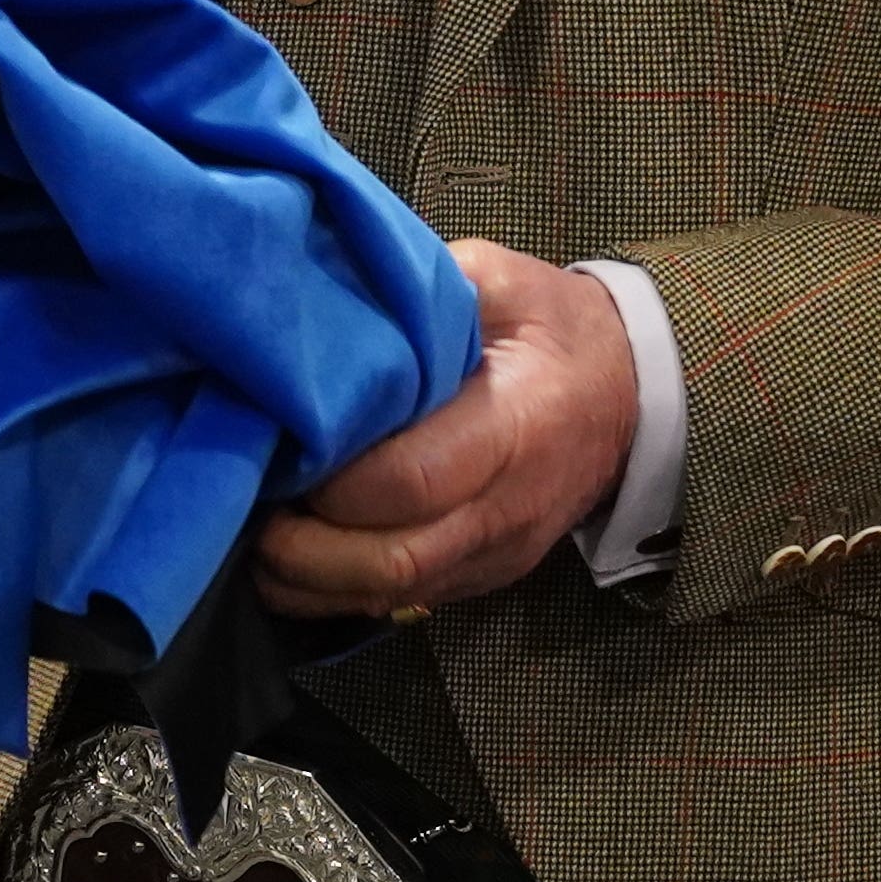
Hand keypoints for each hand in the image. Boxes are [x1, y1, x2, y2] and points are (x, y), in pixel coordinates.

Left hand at [254, 239, 641, 616]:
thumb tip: (334, 295)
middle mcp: (506, 507)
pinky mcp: (482, 577)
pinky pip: (401, 601)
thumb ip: (425, 290)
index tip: (281, 447)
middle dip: (304, 549)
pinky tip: (293, 555)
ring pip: (391, 595)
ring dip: (309, 580)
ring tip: (255, 535)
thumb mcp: (500, 280)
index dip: (334, 480)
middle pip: (393, 560)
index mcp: (515, 425)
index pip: (412, 480)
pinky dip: (335, 589)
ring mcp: (496, 553)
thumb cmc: (555, 329)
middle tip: (248, 507)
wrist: (632, 395)